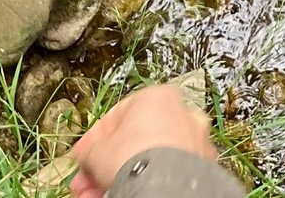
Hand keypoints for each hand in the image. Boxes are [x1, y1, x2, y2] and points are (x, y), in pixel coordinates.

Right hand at [70, 84, 217, 197]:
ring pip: (151, 157)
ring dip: (123, 173)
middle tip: (88, 180)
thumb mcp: (96, 151)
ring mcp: (196, 139)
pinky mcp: (202, 164)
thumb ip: (90, 149)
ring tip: (99, 192)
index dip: (94, 140)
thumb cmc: (132, 157)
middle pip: (134, 140)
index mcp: (158, 97)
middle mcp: (182, 113)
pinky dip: (147, 180)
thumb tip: (86, 155)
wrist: (163, 185)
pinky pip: (167, 171)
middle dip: (106, 163)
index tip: (82, 156)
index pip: (117, 116)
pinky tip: (125, 192)